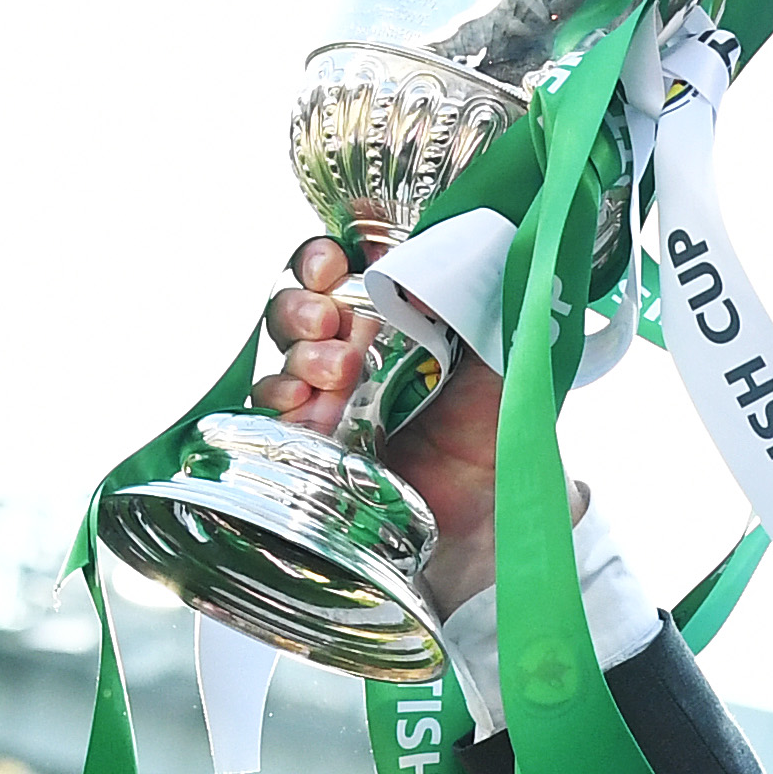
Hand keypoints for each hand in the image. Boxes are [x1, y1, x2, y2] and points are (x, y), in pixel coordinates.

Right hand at [252, 238, 561, 612]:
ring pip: (283, 358)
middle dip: (306, 306)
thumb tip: (464, 251)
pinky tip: (305, 408)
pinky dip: (281, 405)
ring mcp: (325, 404)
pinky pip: (270, 416)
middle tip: (334, 323)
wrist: (487, 522)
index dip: (325, 260)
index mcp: (394, 326)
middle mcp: (353, 358)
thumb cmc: (496, 440)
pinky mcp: (307, 449)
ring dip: (301, 355)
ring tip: (337, 373)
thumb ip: (484, 307)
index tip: (334, 262)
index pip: (340, 275)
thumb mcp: (502, 365)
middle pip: (299, 309)